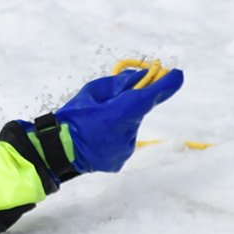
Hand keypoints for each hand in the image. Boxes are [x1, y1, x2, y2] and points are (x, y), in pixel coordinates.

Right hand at [55, 62, 184, 173]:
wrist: (56, 150)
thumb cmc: (71, 118)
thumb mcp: (91, 92)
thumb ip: (118, 84)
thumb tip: (140, 78)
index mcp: (119, 113)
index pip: (150, 96)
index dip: (167, 84)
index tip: (177, 74)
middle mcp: (128, 132)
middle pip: (137, 111)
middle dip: (128, 105)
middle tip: (107, 105)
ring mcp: (125, 148)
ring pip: (129, 127)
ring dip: (119, 122)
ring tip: (96, 126)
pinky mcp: (120, 160)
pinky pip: (123, 142)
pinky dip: (114, 137)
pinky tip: (97, 139)